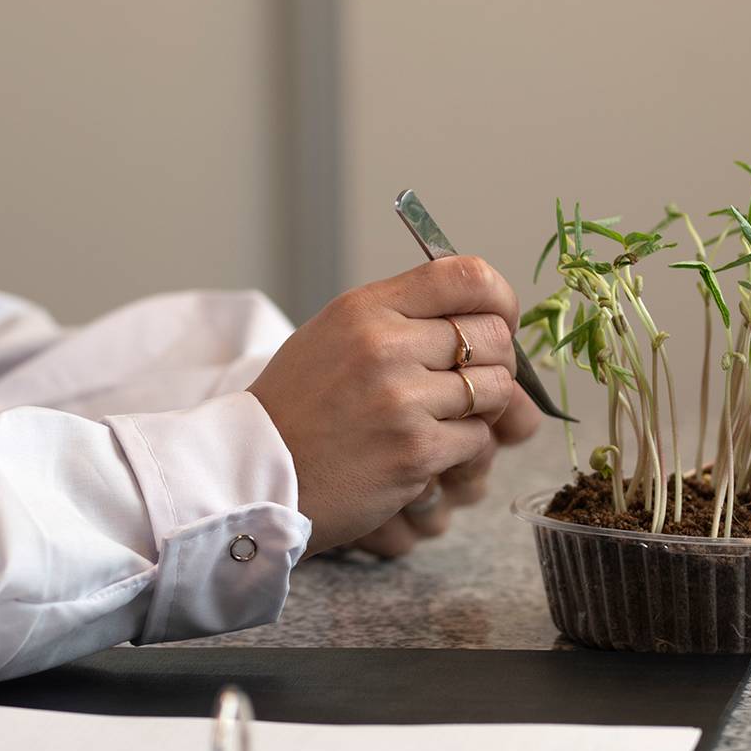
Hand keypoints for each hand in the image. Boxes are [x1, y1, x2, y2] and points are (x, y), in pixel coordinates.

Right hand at [247, 255, 539, 555]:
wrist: (251, 474)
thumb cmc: (296, 409)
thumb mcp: (333, 337)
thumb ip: (400, 318)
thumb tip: (483, 318)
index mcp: (365, 309)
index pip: (465, 276)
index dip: (499, 298)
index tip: (499, 318)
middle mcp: (385, 345)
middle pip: (493, 336)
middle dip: (494, 362)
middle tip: (469, 383)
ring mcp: (402, 400)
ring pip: (495, 389)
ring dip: (482, 410)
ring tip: (445, 419)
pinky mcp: (415, 452)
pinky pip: (478, 440)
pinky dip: (463, 450)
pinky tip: (426, 451)